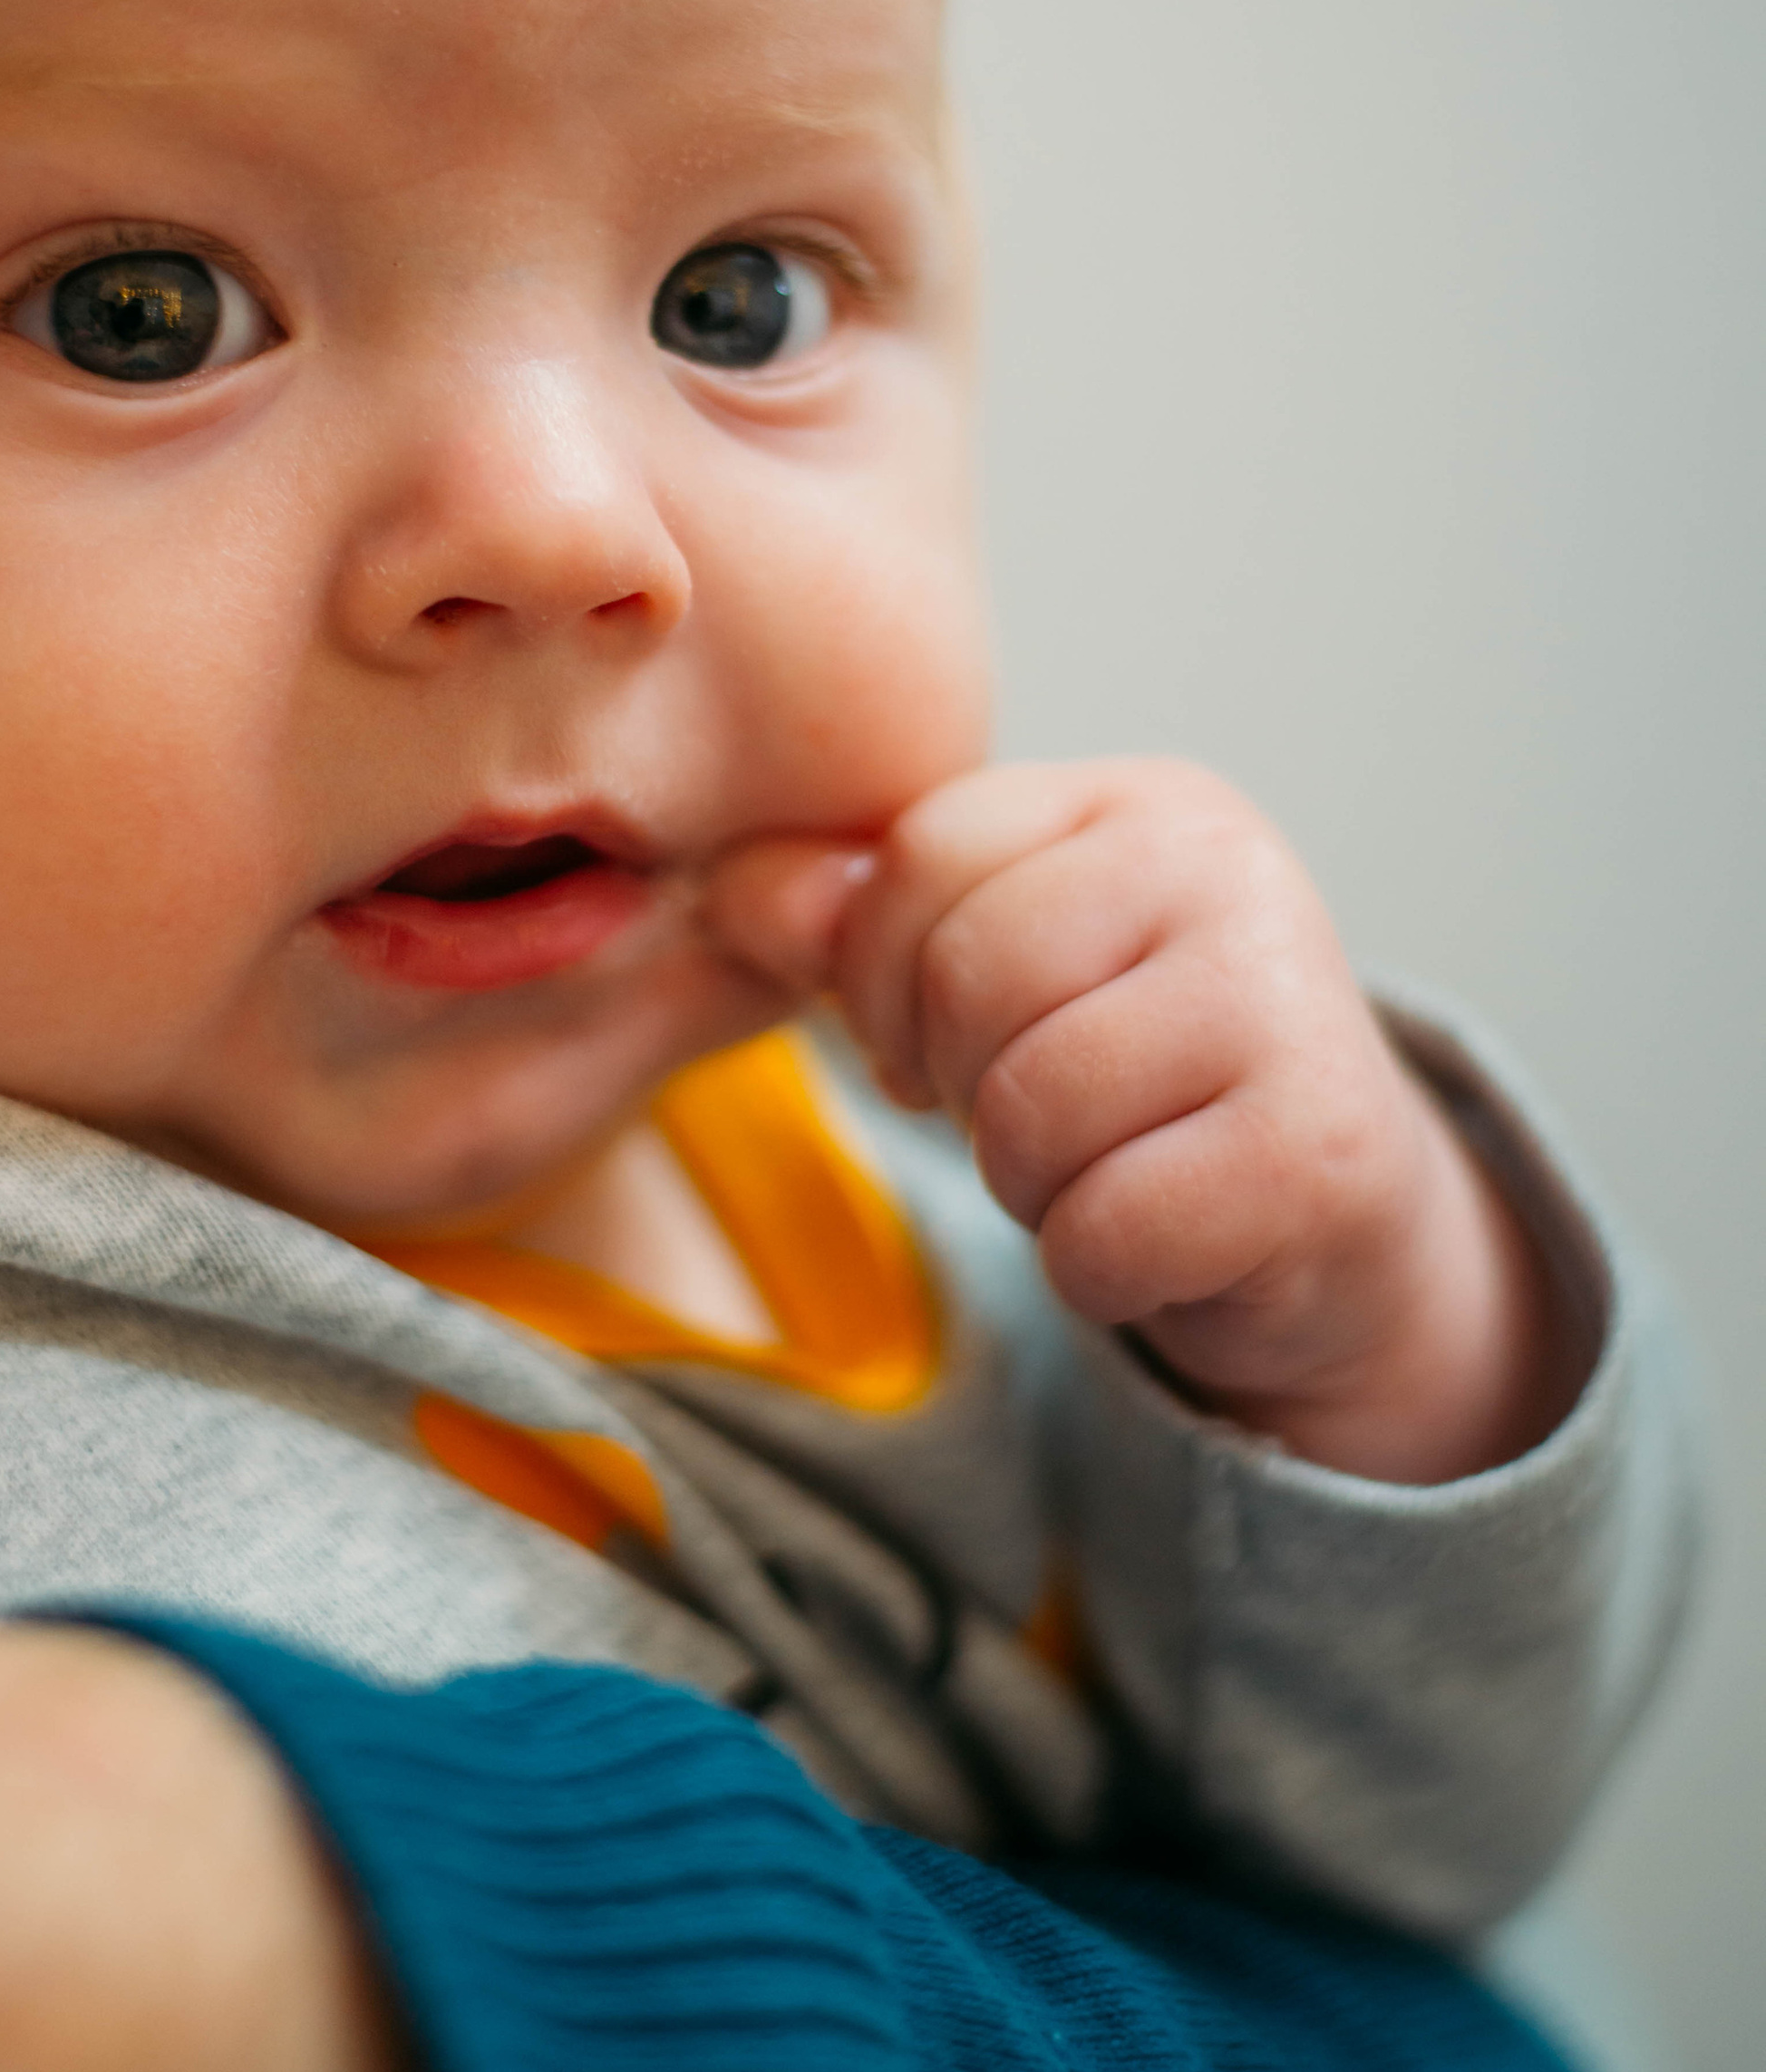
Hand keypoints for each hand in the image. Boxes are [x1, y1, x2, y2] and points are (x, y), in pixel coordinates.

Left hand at [711, 759, 1574, 1481]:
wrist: (1332, 1219)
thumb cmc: (1137, 1082)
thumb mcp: (996, 975)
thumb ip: (852, 923)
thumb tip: (738, 895)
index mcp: (1141, 802)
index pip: (927, 849)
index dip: (885, 976)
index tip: (934, 1043)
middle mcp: (1231, 870)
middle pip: (974, 979)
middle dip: (966, 1088)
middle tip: (1040, 1121)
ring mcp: (1289, 1005)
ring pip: (1032, 1111)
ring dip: (1032, 1187)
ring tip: (1104, 1172)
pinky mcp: (1318, 1154)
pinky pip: (1105, 1228)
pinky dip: (1100, 1269)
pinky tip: (1163, 1242)